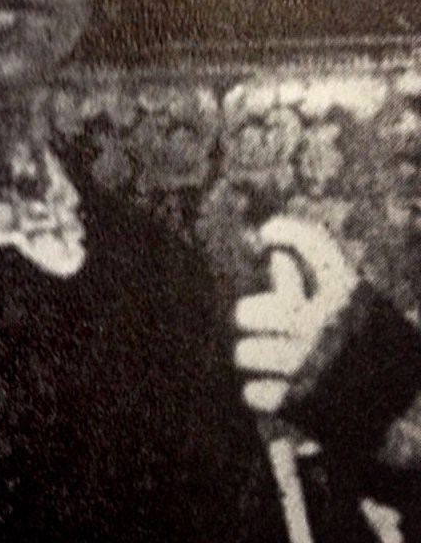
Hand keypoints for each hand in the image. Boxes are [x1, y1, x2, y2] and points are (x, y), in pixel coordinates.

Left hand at [234, 215, 359, 413]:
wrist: (416, 417)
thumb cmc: (372, 354)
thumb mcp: (353, 318)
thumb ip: (308, 286)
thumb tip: (275, 256)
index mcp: (348, 300)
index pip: (312, 243)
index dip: (286, 230)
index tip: (268, 233)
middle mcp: (327, 324)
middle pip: (246, 312)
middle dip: (251, 321)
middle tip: (260, 329)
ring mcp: (311, 364)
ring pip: (245, 355)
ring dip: (255, 361)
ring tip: (270, 363)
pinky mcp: (300, 402)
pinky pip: (252, 393)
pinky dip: (263, 396)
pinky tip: (279, 394)